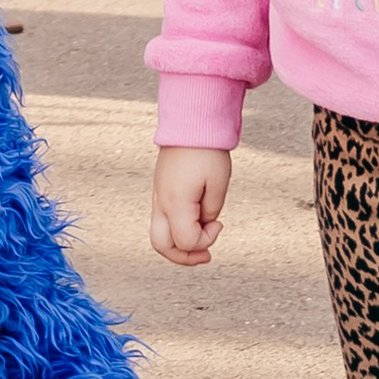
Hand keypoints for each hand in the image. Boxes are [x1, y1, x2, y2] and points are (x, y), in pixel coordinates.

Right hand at [150, 148, 231, 266]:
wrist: (189, 122)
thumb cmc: (205, 150)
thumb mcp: (218, 184)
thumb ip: (210, 212)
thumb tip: (204, 224)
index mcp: (175, 202)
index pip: (186, 241)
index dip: (206, 241)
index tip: (220, 224)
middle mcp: (161, 202)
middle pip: (161, 245)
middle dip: (184, 257)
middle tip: (205, 255)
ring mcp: (158, 196)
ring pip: (159, 234)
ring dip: (180, 244)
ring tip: (201, 241)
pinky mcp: (160, 190)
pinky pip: (162, 220)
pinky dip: (177, 230)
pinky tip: (195, 223)